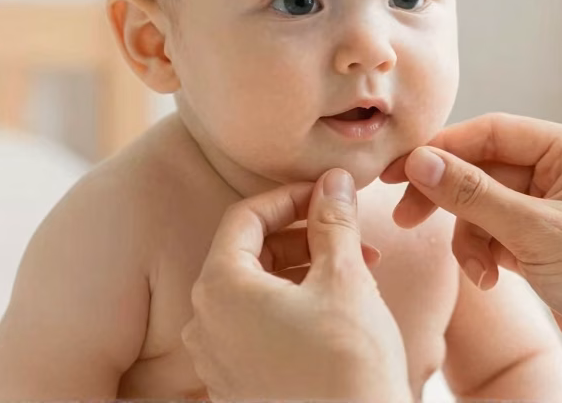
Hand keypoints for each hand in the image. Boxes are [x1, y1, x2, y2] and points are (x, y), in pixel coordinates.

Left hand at [182, 169, 410, 402]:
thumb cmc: (348, 364)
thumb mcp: (344, 277)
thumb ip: (333, 219)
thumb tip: (333, 180)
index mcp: (220, 287)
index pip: (245, 216)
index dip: (290, 196)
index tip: (328, 194)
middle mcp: (206, 323)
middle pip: (249, 254)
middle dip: (303, 236)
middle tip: (351, 235)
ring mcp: (218, 361)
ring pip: (256, 292)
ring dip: (304, 271)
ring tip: (355, 271)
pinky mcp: (237, 387)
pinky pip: (257, 328)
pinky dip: (292, 307)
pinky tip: (336, 309)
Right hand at [382, 113, 561, 398]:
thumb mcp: (535, 233)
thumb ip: (473, 194)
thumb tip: (420, 161)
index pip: (491, 133)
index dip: (440, 149)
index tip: (397, 171)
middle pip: (482, 169)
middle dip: (447, 197)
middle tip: (405, 217)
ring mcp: (554, 210)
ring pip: (483, 207)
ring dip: (470, 238)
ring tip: (478, 271)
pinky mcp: (547, 244)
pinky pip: (496, 235)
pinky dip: (485, 255)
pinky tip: (492, 280)